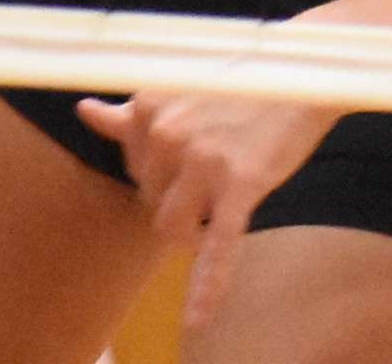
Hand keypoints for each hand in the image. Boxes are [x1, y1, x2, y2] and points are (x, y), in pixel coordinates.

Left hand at [76, 90, 330, 334]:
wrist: (306, 73)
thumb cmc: (243, 83)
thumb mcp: (182, 88)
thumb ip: (130, 111)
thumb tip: (84, 111)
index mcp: (149, 106)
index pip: (135, 167)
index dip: (164, 172)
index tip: (194, 155)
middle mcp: (169, 132)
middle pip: (151, 198)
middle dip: (178, 197)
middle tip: (215, 171)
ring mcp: (203, 160)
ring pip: (170, 227)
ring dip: (190, 230)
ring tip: (216, 210)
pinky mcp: (240, 185)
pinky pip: (217, 246)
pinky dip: (207, 287)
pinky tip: (198, 319)